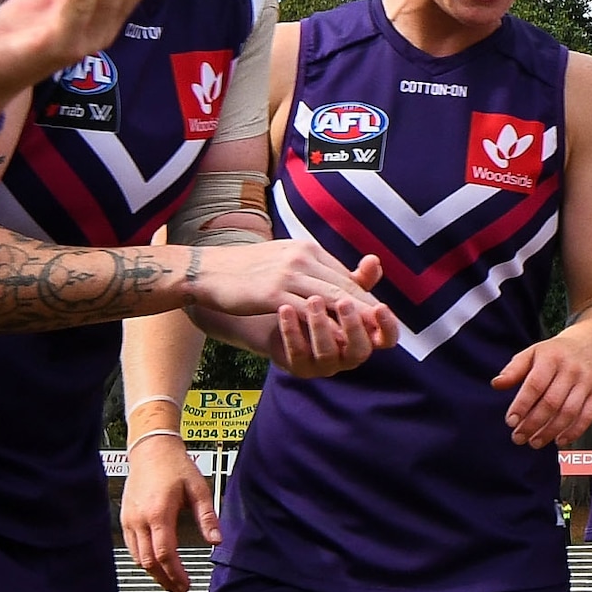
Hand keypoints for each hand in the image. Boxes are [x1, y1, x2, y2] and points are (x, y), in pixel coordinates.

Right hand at [119, 434, 216, 591]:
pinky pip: (131, 548)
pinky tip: (157, 565)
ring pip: (138, 558)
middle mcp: (140, 520)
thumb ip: (207, 517)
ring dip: (154, 573)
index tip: (187, 585)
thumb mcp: (198, 489)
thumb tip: (216, 541)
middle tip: (180, 591)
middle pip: (149, 562)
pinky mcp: (125, 518)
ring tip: (171, 581)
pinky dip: (144, 560)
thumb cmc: (176, 466)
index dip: (176, 574)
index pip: (165, 554)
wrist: (151, 449)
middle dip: (165, 580)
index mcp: (159, 513)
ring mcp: (129, 520)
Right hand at [194, 239, 392, 373]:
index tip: (381, 317)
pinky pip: (306, 312)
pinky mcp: (271, 292)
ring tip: (370, 338)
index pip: (344, 275)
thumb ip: (312, 271)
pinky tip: (336, 342)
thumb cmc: (246, 271)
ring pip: (331, 298)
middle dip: (367, 310)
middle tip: (385, 330)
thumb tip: (337, 288)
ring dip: (353, 320)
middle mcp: (301, 257)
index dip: (365, 298)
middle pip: (344, 286)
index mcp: (307, 249)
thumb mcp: (283, 263)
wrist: (205, 270)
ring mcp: (287, 274)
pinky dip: (325, 327)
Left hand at [491, 317, 591, 447]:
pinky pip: (587, 416)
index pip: (535, 385)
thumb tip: (497, 384)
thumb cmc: (554, 354)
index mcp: (551, 358)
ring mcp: (586, 382)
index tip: (510, 421)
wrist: (589, 346)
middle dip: (533, 423)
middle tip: (519, 437)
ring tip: (535, 442)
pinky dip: (574, 431)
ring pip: (569, 412)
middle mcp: (571, 370)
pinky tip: (559, 440)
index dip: (522, 405)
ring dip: (551, 431)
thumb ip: (514, 369)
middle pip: (552, 402)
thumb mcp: (531, 354)